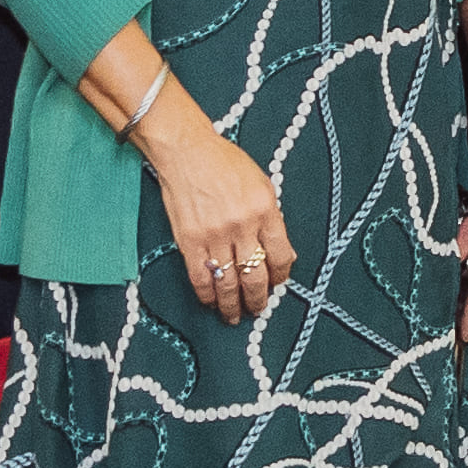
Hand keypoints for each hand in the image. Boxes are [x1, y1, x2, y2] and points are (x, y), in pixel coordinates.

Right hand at [149, 117, 290, 323]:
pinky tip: (211, 303)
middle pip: (256, 276)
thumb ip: (271, 218)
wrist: (186, 151)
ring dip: (233, 305)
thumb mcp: (262, 184)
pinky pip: (200, 278)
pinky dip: (207, 295)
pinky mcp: (189, 241)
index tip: (278, 283)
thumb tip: (279, 253)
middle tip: (258, 309)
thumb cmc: (225, 163)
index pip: (281, 256)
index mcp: (265, 210)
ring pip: (228, 283)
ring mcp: (215, 235)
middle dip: (259, 299)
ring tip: (235, 315)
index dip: (281, 276)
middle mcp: (242, 225)